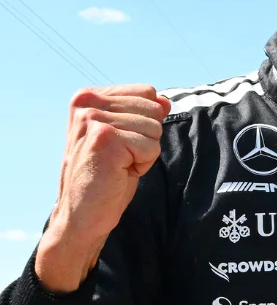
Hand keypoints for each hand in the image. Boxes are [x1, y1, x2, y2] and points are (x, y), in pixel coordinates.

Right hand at [36, 86, 169, 293]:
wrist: (83, 211)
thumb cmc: (105, 175)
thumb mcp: (125, 137)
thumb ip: (142, 115)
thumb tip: (165, 101)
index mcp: (88, 97)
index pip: (148, 92)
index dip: (145, 122)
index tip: (120, 142)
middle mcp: (87, 103)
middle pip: (154, 109)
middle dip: (147, 138)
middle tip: (119, 157)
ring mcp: (94, 119)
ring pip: (155, 128)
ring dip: (144, 152)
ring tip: (118, 164)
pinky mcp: (105, 138)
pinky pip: (152, 146)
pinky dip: (144, 164)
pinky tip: (119, 172)